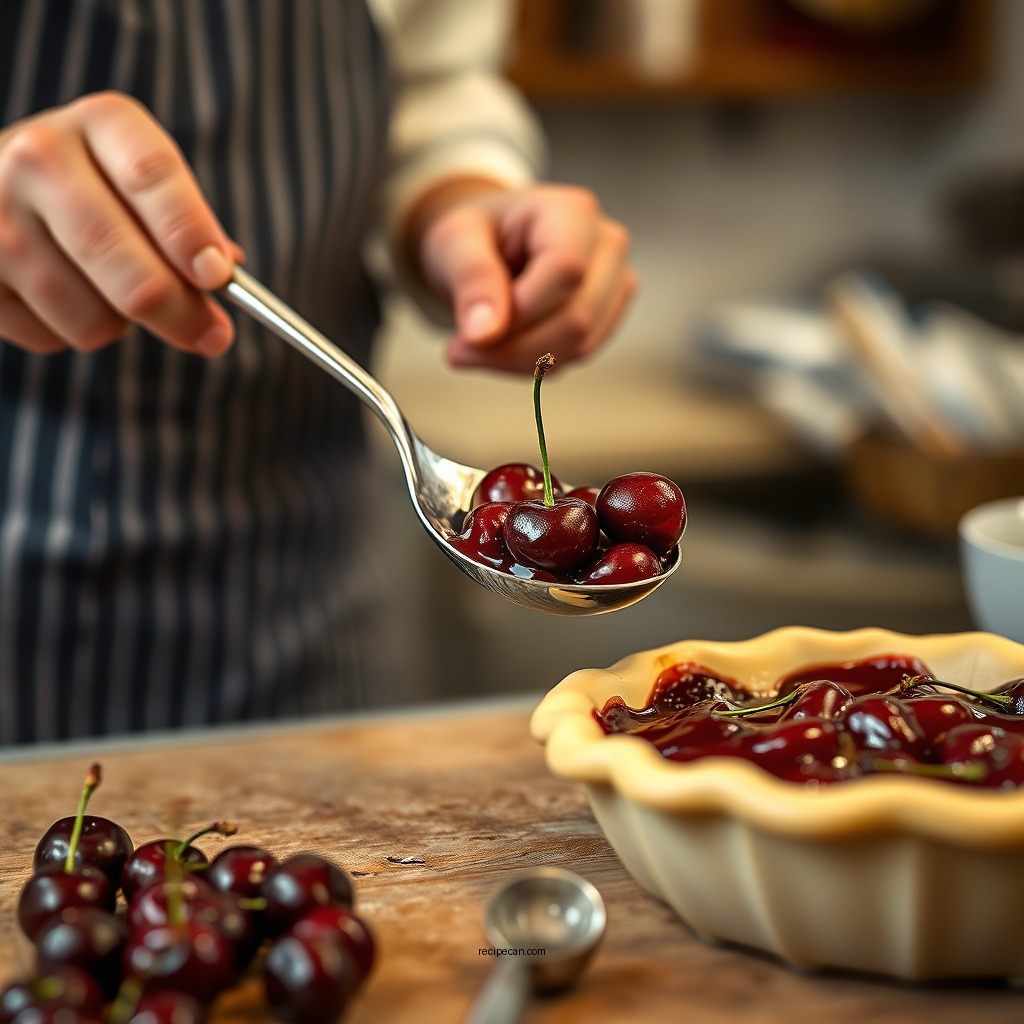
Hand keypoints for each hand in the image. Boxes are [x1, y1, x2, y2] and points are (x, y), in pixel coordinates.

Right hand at [0, 91, 237, 356]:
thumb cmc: (95, 189)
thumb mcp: (142, 183)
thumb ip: (189, 226)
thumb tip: (225, 272)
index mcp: (99, 124)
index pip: (152, 176)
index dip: (189, 232)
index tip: (218, 277)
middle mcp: (39, 157)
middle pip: (123, 260)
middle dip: (179, 312)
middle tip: (213, 337)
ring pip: (91, 315)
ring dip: (118, 325)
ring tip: (107, 292)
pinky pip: (49, 336)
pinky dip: (70, 334)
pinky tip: (60, 299)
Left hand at [407, 180, 635, 373]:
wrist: (491, 245)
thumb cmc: (477, 235)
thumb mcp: (454, 240)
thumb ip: (470, 279)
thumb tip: (484, 333)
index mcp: (573, 211)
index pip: (565, 271)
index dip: (519, 312)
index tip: (471, 333)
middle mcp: (607, 245)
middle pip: (576, 318)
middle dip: (513, 346)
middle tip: (462, 349)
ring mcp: (616, 283)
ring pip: (579, 346)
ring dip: (520, 360)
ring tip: (478, 347)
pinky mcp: (608, 317)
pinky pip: (576, 358)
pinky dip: (533, 364)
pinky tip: (504, 347)